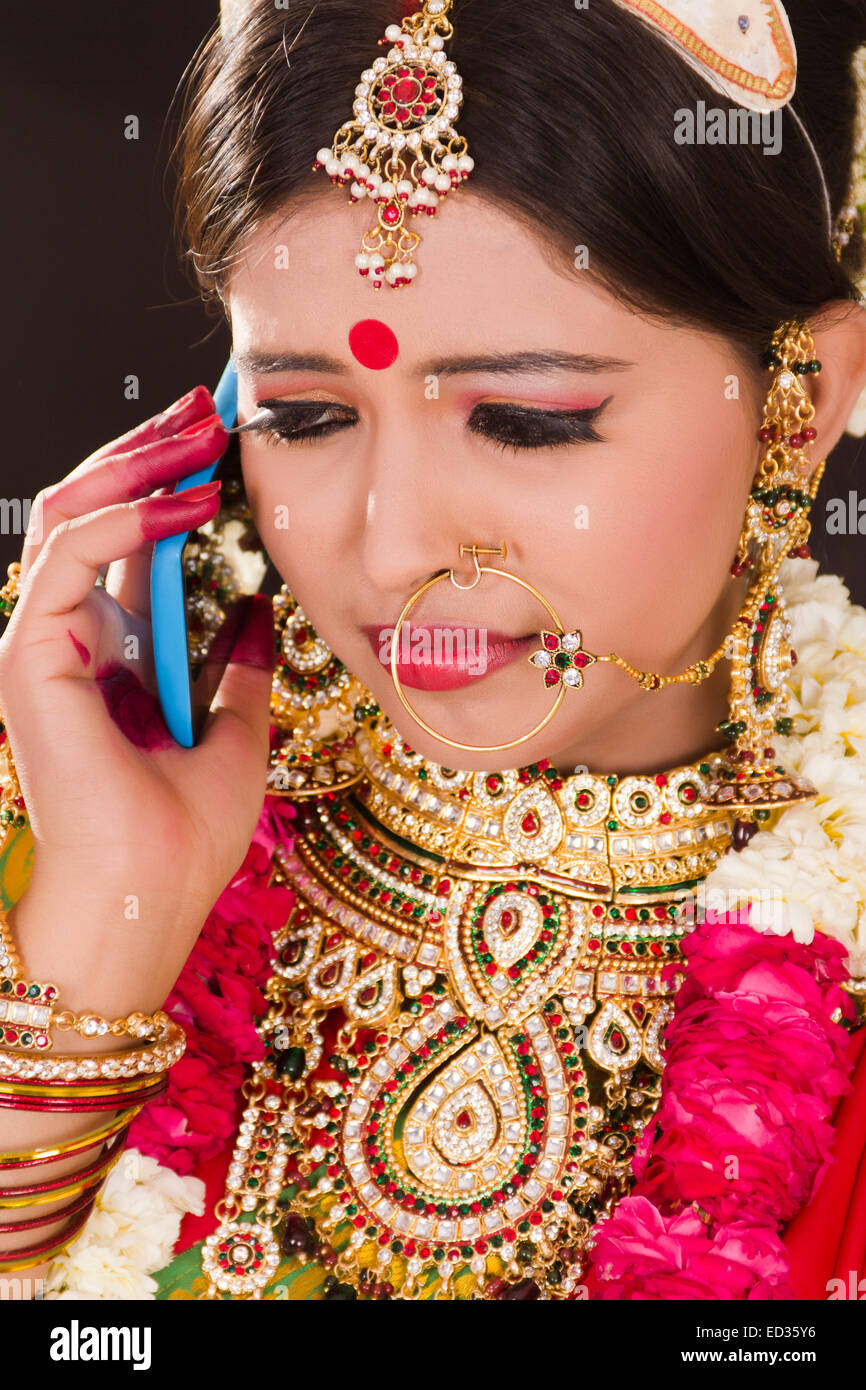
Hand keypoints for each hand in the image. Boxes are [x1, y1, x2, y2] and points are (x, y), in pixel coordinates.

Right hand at [0, 388, 275, 1011]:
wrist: (152, 896)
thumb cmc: (185, 832)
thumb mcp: (236, 729)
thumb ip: (238, 664)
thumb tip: (261, 606)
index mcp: (107, 654)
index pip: (124, 544)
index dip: (166, 485)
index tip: (218, 441)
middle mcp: (67, 640)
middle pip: (94, 515)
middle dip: (149, 455)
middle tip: (207, 411)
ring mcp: (41, 644)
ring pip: (72, 518)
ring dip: (139, 466)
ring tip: (204, 436)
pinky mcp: (30, 655)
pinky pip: (72, 555)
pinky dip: (130, 519)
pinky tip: (190, 503)